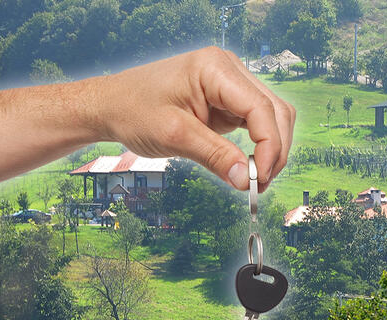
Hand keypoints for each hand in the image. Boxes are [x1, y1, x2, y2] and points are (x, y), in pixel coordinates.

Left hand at [89, 46, 295, 190]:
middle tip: (259, 185)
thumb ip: (214, 156)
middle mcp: (229, 70)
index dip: (268, 146)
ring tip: (254, 180)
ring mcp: (230, 84)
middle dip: (274, 150)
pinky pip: (256, 123)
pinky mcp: (227, 100)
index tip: (259, 178)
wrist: (111, 105)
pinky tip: (247, 167)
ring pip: (271, 117)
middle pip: (274, 111)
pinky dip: (258, 146)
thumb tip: (246, 180)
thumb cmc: (134, 110)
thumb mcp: (174, 136)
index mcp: (215, 68)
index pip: (260, 107)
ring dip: (270, 149)